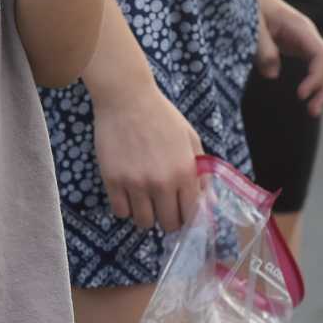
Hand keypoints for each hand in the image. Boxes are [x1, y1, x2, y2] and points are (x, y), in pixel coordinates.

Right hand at [92, 77, 203, 232]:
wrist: (127, 98)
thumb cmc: (162, 116)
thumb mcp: (190, 139)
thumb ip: (202, 173)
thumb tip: (210, 203)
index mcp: (184, 172)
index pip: (191, 214)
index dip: (188, 216)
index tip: (182, 211)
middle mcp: (161, 182)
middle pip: (168, 224)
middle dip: (168, 218)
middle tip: (164, 206)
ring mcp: (135, 183)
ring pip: (143, 222)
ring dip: (146, 215)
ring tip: (145, 199)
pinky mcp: (113, 181)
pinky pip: (120, 211)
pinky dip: (125, 207)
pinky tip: (129, 192)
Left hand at [255, 0, 322, 114]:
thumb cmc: (247, 4)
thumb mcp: (251, 26)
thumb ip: (262, 49)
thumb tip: (273, 75)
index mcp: (299, 28)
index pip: (321, 56)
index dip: (317, 78)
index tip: (300, 96)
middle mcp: (308, 33)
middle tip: (312, 112)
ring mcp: (306, 38)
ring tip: (318, 110)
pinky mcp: (299, 44)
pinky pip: (321, 63)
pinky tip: (321, 97)